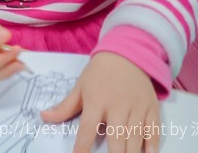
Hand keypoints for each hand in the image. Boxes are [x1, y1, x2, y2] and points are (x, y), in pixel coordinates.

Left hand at [41, 52, 159, 152]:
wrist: (127, 53)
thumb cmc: (99, 73)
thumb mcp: (80, 86)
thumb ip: (65, 106)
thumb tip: (43, 117)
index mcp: (96, 100)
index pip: (87, 129)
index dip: (82, 148)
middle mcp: (117, 106)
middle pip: (116, 138)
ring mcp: (137, 108)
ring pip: (135, 138)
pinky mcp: (152, 108)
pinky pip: (154, 131)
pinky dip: (152, 146)